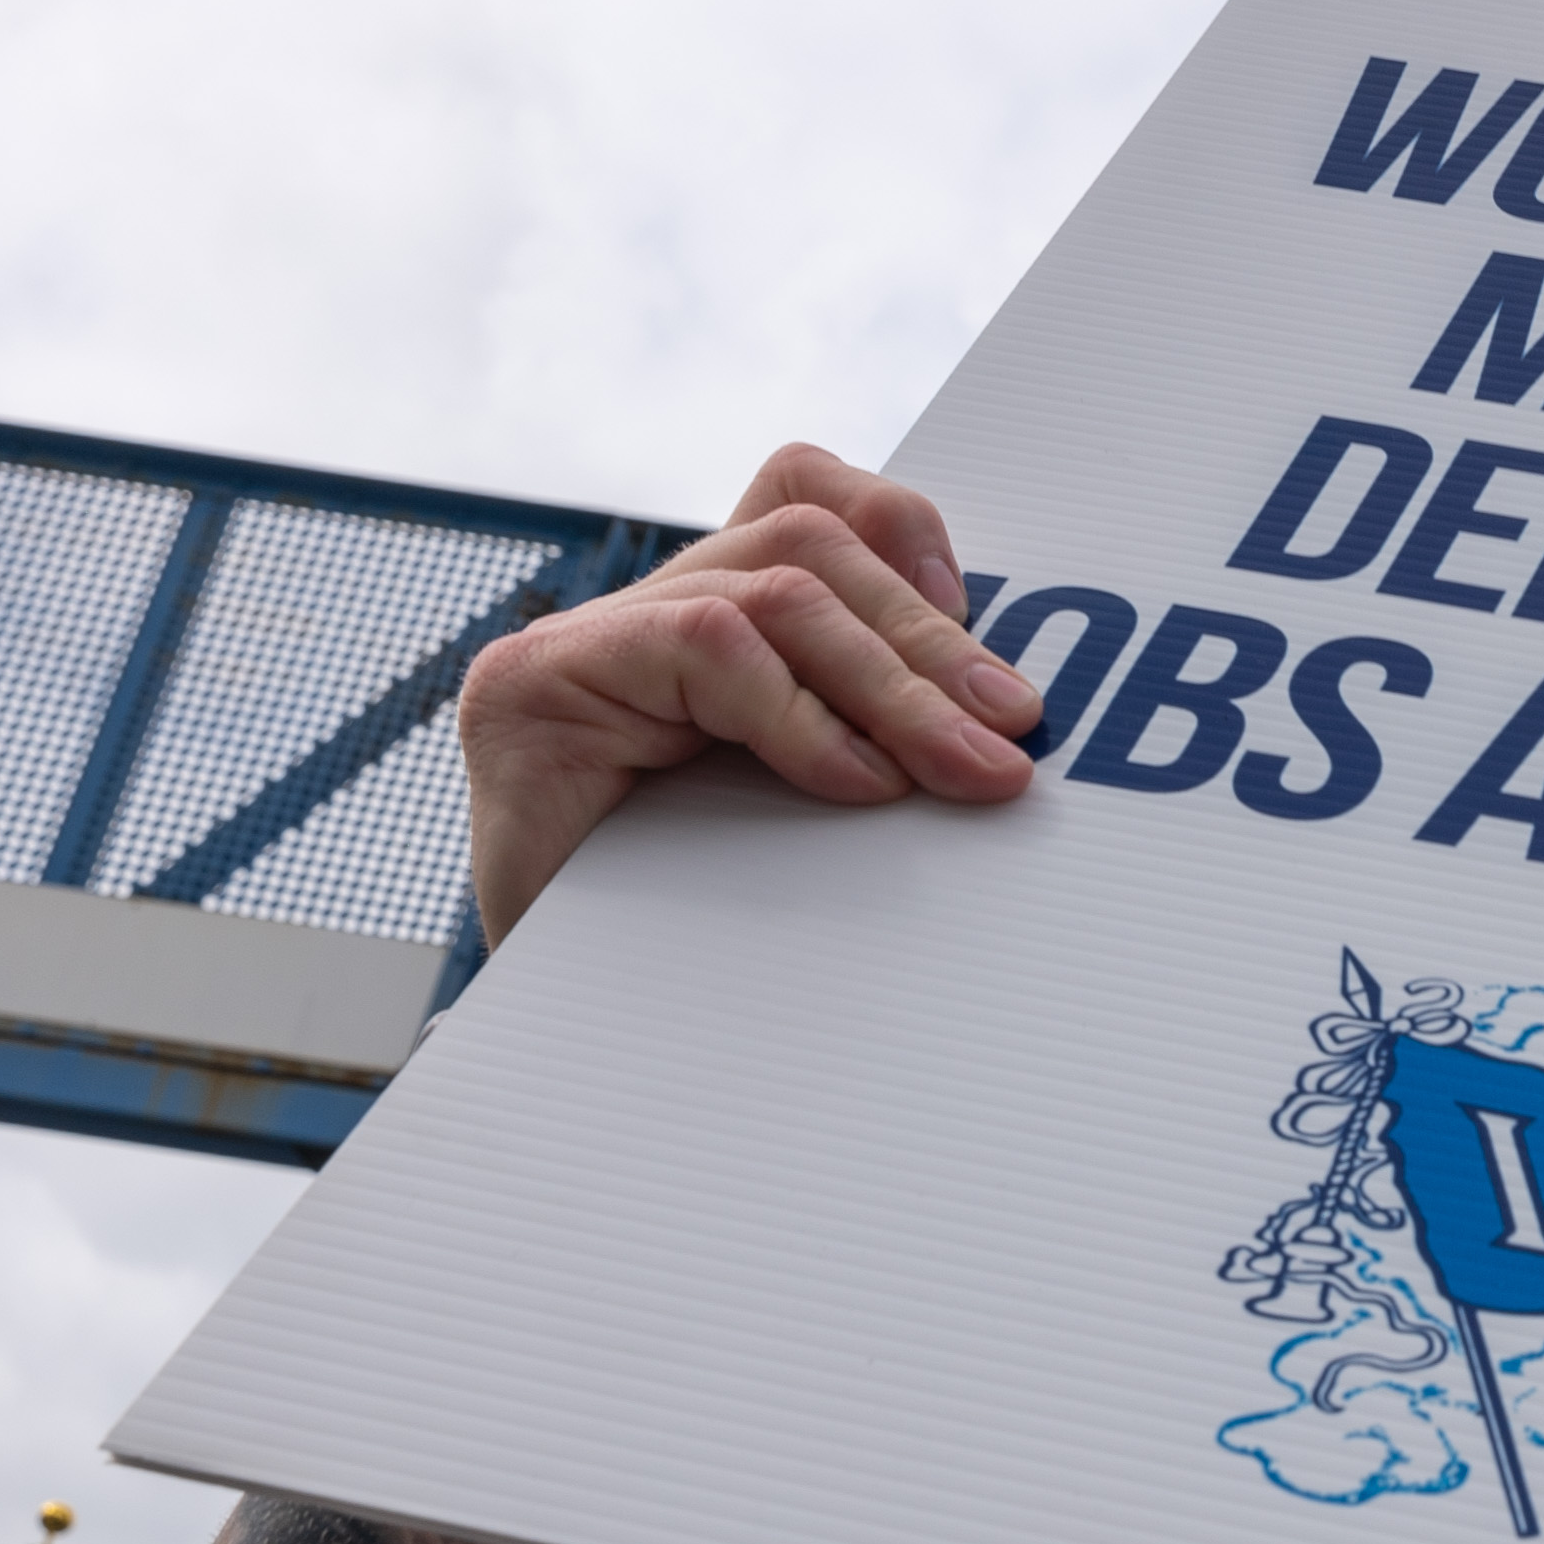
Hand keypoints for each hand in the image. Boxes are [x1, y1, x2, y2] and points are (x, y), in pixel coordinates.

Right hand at [456, 446, 1040, 938]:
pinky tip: (855, 781)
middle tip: (1011, 734)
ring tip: (957, 769)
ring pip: (772, 592)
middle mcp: (637, 617)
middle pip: (807, 548)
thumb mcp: (817, 806)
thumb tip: (1002, 713)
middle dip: (928, 643)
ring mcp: (576, 645)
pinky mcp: (531, 686)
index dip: (902, 531)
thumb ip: (874, 728)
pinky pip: (702, 647)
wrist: (572, 1045)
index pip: (802, 498)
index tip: (975, 638)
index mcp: (705, 621)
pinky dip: (798, 712)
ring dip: (889, 683)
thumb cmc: (702, 938)